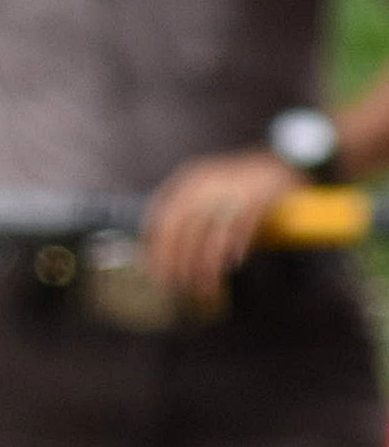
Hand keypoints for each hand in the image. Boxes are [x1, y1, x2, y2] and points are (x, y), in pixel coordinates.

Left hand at [144, 149, 301, 303]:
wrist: (290, 159)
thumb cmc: (245, 184)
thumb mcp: (210, 188)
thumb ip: (189, 212)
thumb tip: (168, 251)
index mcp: (190, 179)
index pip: (162, 218)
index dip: (157, 249)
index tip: (158, 273)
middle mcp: (207, 181)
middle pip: (183, 228)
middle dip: (178, 261)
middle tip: (180, 287)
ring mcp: (233, 186)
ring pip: (211, 232)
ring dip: (206, 264)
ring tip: (206, 286)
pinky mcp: (260, 194)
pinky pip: (243, 225)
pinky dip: (235, 246)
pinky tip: (233, 264)